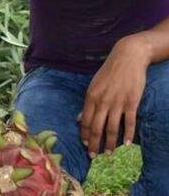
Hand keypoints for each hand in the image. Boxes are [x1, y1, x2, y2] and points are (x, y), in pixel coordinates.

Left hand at [80, 36, 149, 157]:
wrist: (127, 57)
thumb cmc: (110, 71)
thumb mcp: (94, 85)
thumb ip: (88, 102)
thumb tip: (80, 118)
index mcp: (91, 96)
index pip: (86, 121)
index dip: (85, 135)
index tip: (85, 146)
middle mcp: (102, 100)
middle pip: (97, 127)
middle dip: (94, 144)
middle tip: (93, 156)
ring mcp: (117, 102)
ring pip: (112, 128)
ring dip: (110, 143)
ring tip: (108, 153)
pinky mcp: (132, 102)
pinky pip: (129, 122)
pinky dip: (128, 134)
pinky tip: (126, 144)